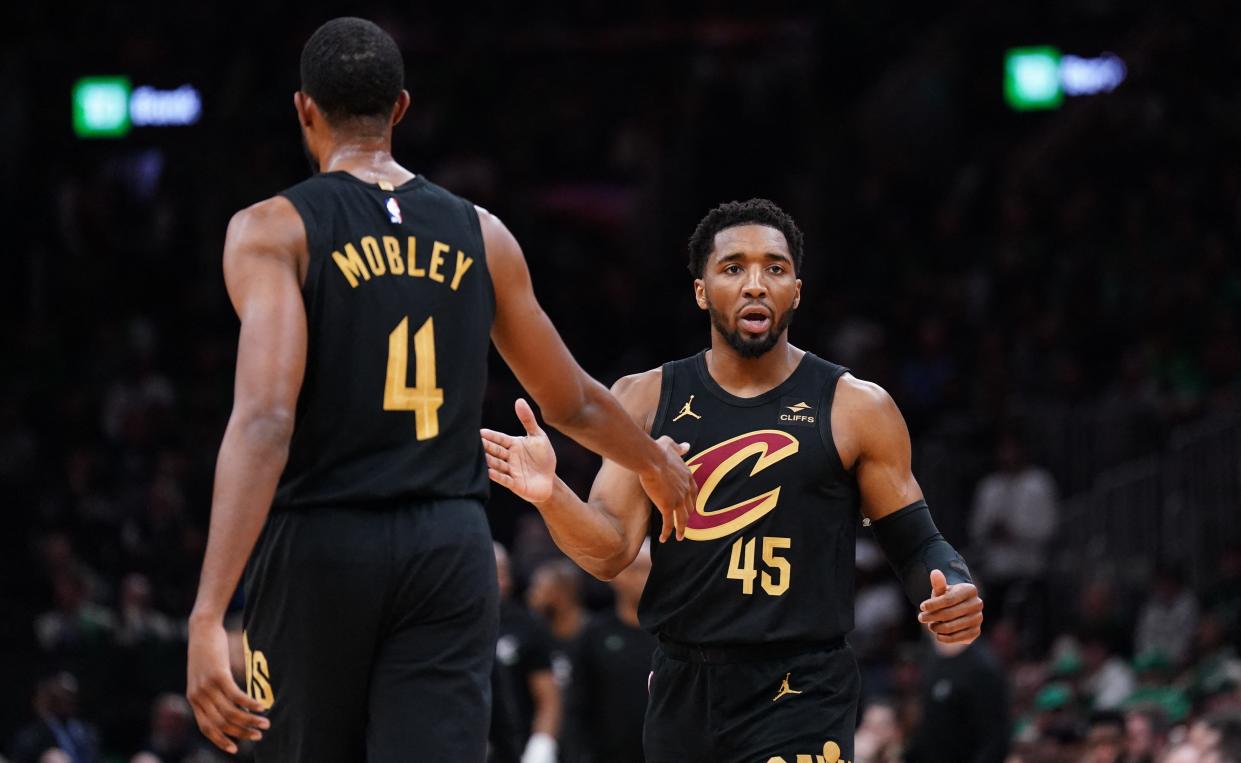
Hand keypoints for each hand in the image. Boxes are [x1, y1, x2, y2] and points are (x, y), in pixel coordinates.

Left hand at [187, 617, 269, 754]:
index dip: (221, 740)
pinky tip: (261, 706)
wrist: (201, 629)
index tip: (235, 749)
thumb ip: (211, 691)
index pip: (206, 728)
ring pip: (230, 712)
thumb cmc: (207, 651)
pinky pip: (236, 696)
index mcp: (194, 699)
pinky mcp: (218, 675)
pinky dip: (250, 703)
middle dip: (242, 732)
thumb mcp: (204, 675)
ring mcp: (207, 686)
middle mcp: (198, 696)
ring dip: (250, 720)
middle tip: (259, 735)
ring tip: (265, 722)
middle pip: (221, 723)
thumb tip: (228, 703)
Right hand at [482, 398, 556, 503]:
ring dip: (489, 461)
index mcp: (513, 444)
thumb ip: (528, 420)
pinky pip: (504, 479)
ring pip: (497, 464)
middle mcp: (509, 457)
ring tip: (480, 456)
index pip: (500, 438)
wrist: (550, 480)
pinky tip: (488, 472)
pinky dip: (496, 475)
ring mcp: (511, 470)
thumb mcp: (538, 436)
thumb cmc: (543, 457)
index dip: (491, 436)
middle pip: (496, 451)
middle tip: (476, 443)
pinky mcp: (514, 484)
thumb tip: (519, 400)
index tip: (480, 432)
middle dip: (486, 447)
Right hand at [638, 436, 694, 542]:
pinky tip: (664, 539)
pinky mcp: (668, 506)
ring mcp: (678, 499)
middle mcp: (686, 490)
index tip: (691, 508)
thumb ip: (679, 447)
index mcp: (687, 476)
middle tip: (684, 523)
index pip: (693, 492)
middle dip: (687, 516)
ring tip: (679, 537)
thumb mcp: (671, 445)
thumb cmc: (658, 451)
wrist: (651, 460)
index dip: (692, 501)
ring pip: (682, 519)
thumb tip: (687, 446)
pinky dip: (667, 532)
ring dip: (681, 529)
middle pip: (689, 507)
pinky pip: (669, 523)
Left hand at [917, 569, 983, 643]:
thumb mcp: (942, 590)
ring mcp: (978, 619)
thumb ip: (938, 584)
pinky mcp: (975, 632)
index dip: (933, 604)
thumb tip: (935, 573)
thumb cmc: (947, 598)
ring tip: (930, 625)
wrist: (959, 609)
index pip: (948, 599)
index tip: (921, 607)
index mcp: (970, 590)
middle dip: (931, 617)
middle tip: (921, 618)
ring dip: (936, 627)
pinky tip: (938, 634)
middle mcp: (977, 604)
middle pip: (948, 614)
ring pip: (950, 627)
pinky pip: (957, 638)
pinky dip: (944, 638)